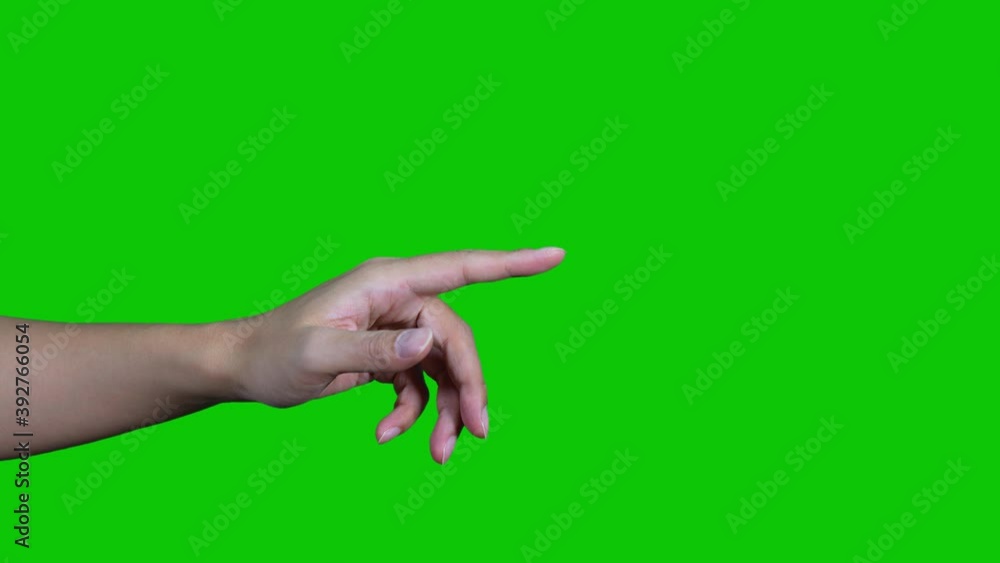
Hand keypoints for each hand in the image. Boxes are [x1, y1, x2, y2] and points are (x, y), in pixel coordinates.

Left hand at [224, 248, 564, 463]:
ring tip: (439, 453)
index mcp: (387, 282)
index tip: (557, 256)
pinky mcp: (389, 351)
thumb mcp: (318, 353)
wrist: (247, 367)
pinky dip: (415, 411)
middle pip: (456, 341)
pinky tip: (390, 434)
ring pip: (444, 366)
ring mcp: (395, 325)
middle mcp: (398, 298)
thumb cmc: (274, 352)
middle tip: (473, 436)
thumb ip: (374, 349)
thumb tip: (428, 346)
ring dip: (446, 410)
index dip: (512, 263)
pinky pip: (421, 382)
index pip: (462, 267)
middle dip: (468, 388)